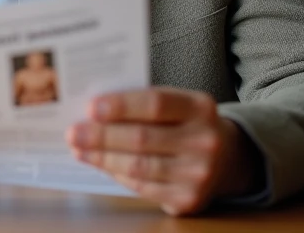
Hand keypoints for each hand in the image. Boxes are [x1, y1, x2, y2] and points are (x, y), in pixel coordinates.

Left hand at [66, 88, 260, 215]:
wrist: (229, 159)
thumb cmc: (189, 123)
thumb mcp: (180, 104)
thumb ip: (145, 104)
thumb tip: (95, 111)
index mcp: (201, 107)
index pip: (156, 103)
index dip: (121, 106)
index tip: (91, 107)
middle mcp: (205, 141)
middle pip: (143, 138)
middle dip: (102, 136)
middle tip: (73, 132)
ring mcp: (199, 174)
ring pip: (139, 166)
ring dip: (103, 158)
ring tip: (79, 149)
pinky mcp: (188, 200)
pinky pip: (143, 187)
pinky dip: (117, 174)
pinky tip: (99, 164)